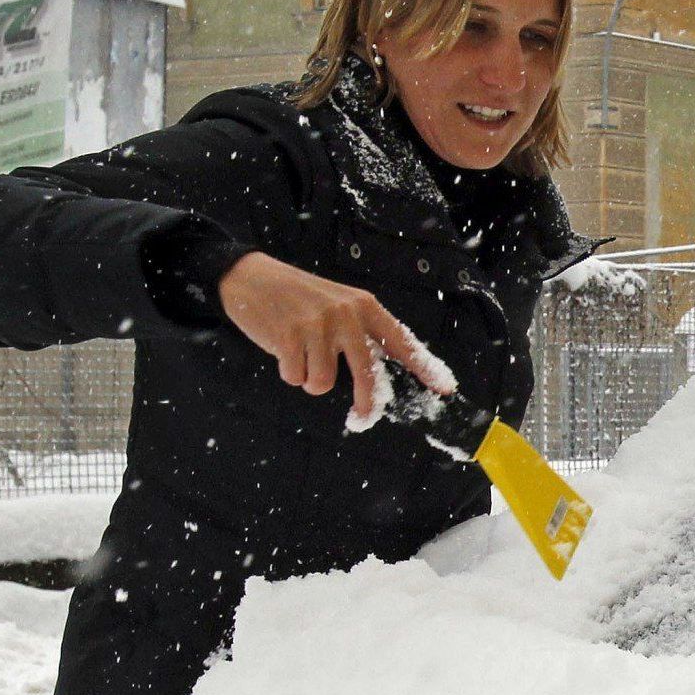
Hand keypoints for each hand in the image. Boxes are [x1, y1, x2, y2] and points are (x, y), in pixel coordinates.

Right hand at [215, 251, 451, 422]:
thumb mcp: (337, 304)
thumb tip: (379, 374)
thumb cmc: (298, 298)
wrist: (250, 277)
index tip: (444, 388)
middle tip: (363, 417)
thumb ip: (359, 333)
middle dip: (367, 402)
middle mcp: (346, 314)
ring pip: (324, 382)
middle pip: (367, 374)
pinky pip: (297, 378)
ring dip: (310, 380)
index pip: (401, 341)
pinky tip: (282, 351)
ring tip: (300, 357)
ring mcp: (317, 325)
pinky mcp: (289, 336)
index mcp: (364, 306)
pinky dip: (289, 373)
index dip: (424, 366)